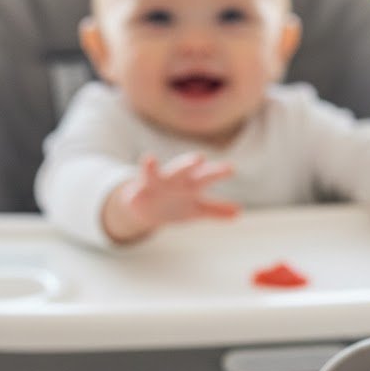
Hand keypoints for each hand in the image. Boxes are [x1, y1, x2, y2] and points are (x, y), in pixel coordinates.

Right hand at [103, 152, 240, 242]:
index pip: (207, 176)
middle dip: (189, 164)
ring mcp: (155, 184)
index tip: (231, 169)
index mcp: (190, 183)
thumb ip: (216, 210)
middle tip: (198, 158)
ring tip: (149, 160)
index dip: (218, 172)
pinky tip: (131, 195)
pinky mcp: (138, 193)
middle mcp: (174, 179)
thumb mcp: (197, 209)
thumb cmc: (176, 204)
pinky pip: (134, 193)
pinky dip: (132, 193)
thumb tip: (237, 213)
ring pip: (155, 174)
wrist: (148, 208)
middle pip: (183, 170)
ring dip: (152, 168)